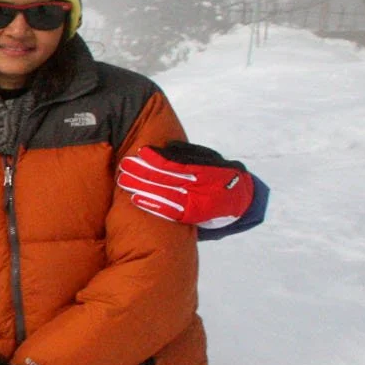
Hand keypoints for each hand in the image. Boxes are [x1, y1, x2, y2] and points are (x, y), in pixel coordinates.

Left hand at [118, 141, 254, 228]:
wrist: (241, 198)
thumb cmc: (220, 174)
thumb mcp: (209, 159)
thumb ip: (188, 155)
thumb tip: (165, 148)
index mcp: (202, 171)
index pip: (174, 164)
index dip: (155, 158)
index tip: (140, 151)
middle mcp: (196, 187)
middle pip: (164, 179)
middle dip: (141, 171)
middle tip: (124, 165)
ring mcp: (193, 203)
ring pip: (162, 194)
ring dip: (141, 187)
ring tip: (124, 180)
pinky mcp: (190, 216)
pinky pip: (168, 211)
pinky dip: (151, 205)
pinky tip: (136, 199)